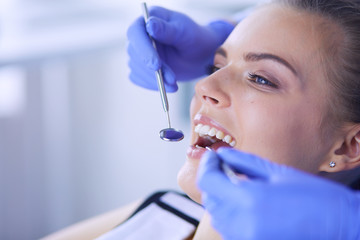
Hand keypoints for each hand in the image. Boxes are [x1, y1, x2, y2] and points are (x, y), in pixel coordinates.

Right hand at [127, 6, 233, 91]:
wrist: (200, 56)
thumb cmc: (195, 39)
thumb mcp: (185, 32)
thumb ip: (167, 30)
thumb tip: (149, 24)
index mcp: (149, 19)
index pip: (135, 33)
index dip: (143, 50)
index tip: (156, 65)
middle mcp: (140, 35)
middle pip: (135, 53)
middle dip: (152, 70)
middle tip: (172, 79)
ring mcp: (138, 52)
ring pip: (136, 68)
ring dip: (154, 79)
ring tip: (174, 84)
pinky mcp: (140, 67)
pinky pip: (139, 78)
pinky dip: (152, 85)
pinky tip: (168, 85)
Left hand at [197, 148, 359, 239]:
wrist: (339, 226)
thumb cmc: (313, 197)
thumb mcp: (276, 172)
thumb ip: (243, 161)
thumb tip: (222, 154)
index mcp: (248, 200)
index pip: (207, 181)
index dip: (207, 165)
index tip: (212, 156)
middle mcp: (242, 223)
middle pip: (209, 198)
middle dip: (213, 180)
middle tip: (225, 166)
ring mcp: (245, 238)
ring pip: (217, 215)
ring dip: (221, 197)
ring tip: (238, 184)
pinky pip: (229, 228)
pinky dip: (230, 214)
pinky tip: (246, 203)